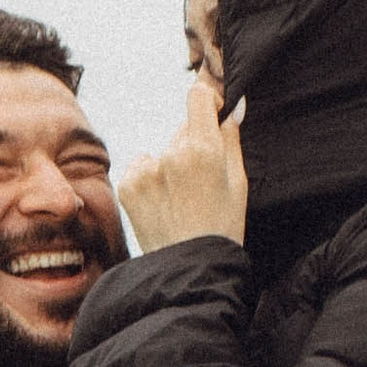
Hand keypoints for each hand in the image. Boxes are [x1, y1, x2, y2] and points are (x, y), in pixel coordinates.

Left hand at [120, 81, 247, 253]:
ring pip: (162, 151)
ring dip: (171, 165)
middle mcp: (170, 154)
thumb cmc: (222, 228)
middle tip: (202, 182)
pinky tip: (164, 204)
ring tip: (182, 201)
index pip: (197, 96)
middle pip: (182, 130)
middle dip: (193, 145)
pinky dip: (151, 180)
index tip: (211, 115)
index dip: (207, 101)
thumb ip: (231, 140)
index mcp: (203, 150)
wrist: (189, 269)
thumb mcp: (238, 184)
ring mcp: (146, 170)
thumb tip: (233, 106)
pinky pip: (142, 167)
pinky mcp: (128, 185)